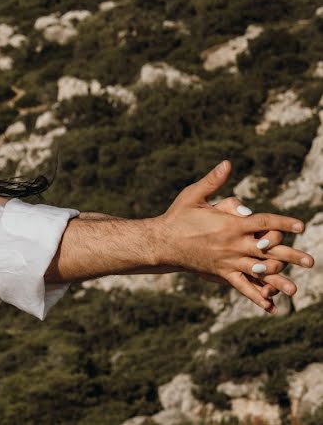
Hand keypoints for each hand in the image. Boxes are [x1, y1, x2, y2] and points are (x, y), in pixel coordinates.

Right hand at [159, 160, 313, 311]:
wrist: (162, 242)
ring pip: (258, 272)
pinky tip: (269, 307)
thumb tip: (227, 163)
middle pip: (268, 250)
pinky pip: (241, 286)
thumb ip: (213, 181)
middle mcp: (233, 244)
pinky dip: (255, 296)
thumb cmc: (178, 216)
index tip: (301, 226)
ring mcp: (228, 261)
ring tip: (295, 290)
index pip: (263, 222)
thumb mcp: (193, 195)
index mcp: (230, 225)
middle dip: (291, 255)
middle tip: (310, 262)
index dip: (283, 223)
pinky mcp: (221, 272)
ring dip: (278, 280)